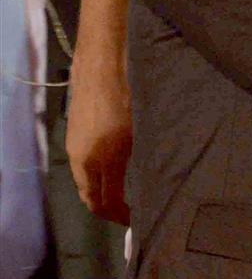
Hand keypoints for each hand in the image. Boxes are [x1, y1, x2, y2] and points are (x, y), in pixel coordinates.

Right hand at [65, 54, 132, 224]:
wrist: (105, 58)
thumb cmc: (135, 88)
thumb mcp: (146, 125)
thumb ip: (145, 155)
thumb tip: (151, 180)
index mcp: (108, 156)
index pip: (108, 202)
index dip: (122, 216)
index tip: (138, 220)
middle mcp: (85, 157)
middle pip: (92, 198)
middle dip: (109, 210)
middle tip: (131, 212)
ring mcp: (75, 146)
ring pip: (85, 183)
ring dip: (101, 193)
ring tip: (124, 193)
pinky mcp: (73, 135)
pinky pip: (81, 167)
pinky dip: (94, 176)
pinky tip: (112, 169)